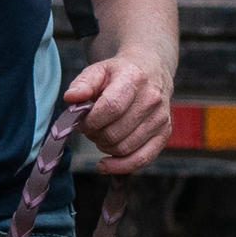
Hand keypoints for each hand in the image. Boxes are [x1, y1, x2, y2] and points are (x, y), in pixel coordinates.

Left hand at [62, 45, 174, 171]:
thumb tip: (71, 99)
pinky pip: (141, 159)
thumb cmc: (120, 74)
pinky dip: (120, 166)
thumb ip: (82, 84)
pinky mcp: (165, 133)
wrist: (153, 71)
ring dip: (105, 147)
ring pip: (124, 148)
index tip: (81, 122)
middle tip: (89, 129)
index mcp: (134, 79)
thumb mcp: (99, 70)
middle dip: (95, 135)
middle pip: (115, 133)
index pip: (111, 107)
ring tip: (100, 135)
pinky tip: (105, 164)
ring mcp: (160, 118)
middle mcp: (151, 99)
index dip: (91, 121)